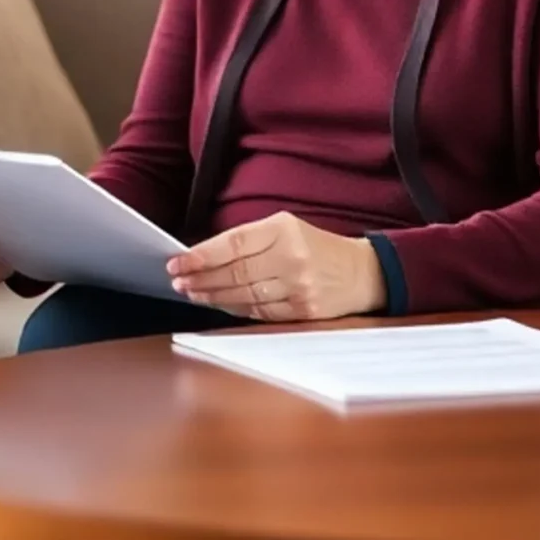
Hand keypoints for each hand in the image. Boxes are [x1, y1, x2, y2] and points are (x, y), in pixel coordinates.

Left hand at [167, 212, 384, 321]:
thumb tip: (204, 256)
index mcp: (284, 230)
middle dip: (201, 279)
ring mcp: (299, 287)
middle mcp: (291, 258)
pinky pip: (260, 312)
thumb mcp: (287, 228)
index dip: (201, 256)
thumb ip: (250, 239)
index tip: (177, 262)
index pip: (233, 244)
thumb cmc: (315, 247)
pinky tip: (220, 304)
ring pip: (245, 295)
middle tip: (178, 281)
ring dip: (213, 296)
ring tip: (192, 293)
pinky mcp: (304, 311)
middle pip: (236, 273)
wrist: (362, 273)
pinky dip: (236, 308)